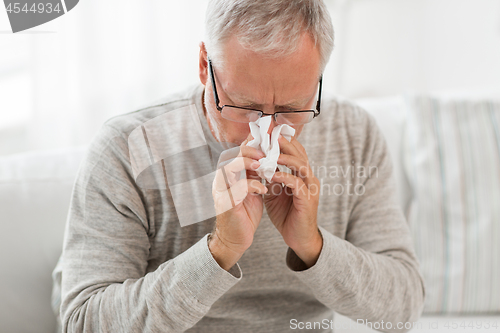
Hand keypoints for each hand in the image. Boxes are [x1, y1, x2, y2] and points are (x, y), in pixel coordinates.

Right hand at [210, 133, 267, 269]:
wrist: (236, 239)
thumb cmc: (244, 213)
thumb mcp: (251, 188)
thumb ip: (254, 173)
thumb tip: (265, 154)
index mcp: (227, 175)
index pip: (235, 152)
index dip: (249, 143)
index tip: (266, 139)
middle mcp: (221, 181)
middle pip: (229, 155)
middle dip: (248, 150)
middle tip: (265, 152)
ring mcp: (221, 192)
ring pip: (229, 168)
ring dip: (247, 164)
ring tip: (262, 166)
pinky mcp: (226, 204)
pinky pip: (237, 189)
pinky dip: (252, 186)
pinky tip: (264, 190)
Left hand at [264, 135, 321, 267]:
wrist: (298, 238)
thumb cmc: (286, 214)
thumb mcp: (274, 191)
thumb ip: (269, 176)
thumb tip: (256, 162)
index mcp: (301, 174)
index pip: (295, 151)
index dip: (283, 141)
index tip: (268, 132)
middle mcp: (308, 178)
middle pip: (299, 154)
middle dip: (284, 143)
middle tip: (270, 134)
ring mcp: (310, 188)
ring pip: (301, 165)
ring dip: (285, 157)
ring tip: (270, 151)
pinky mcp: (307, 200)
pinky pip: (297, 183)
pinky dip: (284, 176)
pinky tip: (272, 174)